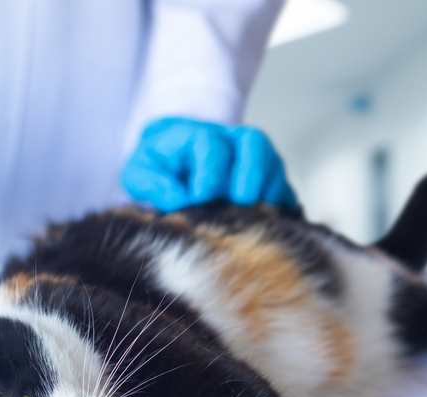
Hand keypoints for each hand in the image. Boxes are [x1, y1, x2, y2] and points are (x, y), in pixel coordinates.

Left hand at [120, 117, 297, 212]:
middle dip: (249, 174)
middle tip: (240, 202)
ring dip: (268, 193)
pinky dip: (282, 210)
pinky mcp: (270, 184)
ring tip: (255, 218)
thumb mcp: (140, 171)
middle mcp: (235, 143)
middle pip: (255, 146)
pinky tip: (272, 229)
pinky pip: (286, 192)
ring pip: (275, 168)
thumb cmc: (159, 167)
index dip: (209, 174)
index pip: (212, 148)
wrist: (177, 162)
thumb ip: (150, 183)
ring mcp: (257, 162)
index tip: (199, 198)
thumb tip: (176, 200)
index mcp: (201, 137)